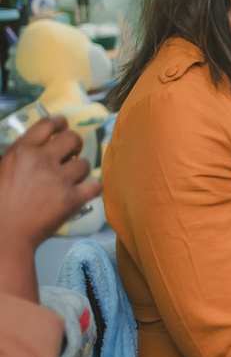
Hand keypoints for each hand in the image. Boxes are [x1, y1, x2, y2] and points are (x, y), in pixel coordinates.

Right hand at [0, 115, 101, 254]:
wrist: (5, 234)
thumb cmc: (0, 204)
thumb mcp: (2, 170)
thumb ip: (21, 155)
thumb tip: (38, 147)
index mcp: (22, 151)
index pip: (48, 124)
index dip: (59, 122)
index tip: (64, 125)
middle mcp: (42, 160)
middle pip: (72, 138)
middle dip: (75, 144)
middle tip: (71, 153)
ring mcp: (60, 179)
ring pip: (85, 163)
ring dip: (79, 170)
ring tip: (70, 180)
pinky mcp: (73, 198)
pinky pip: (96, 185)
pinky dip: (92, 188)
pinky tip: (86, 191)